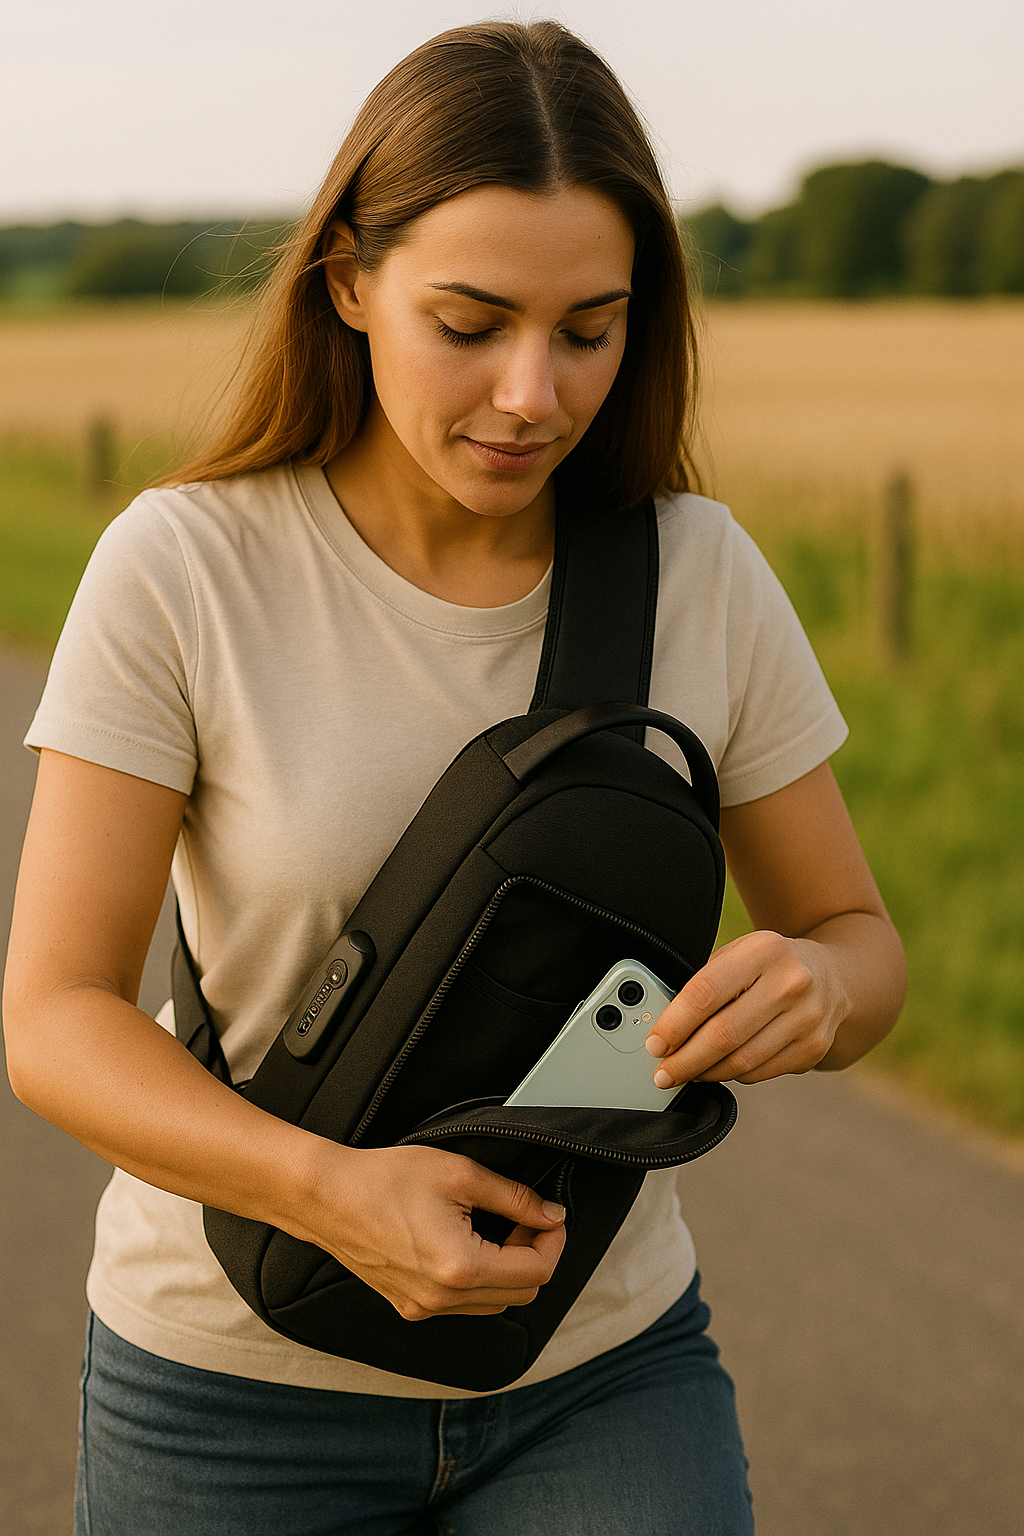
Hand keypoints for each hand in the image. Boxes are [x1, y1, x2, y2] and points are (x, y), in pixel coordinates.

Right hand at [304, 1143, 565, 1320]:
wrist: (326, 1196)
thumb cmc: (384, 1179)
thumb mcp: (460, 1174)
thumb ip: (514, 1197)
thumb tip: (551, 1214)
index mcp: (461, 1269)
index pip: (536, 1272)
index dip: (553, 1240)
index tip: (549, 1214)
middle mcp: (443, 1299)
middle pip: (522, 1294)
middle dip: (533, 1254)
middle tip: (523, 1217)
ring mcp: (424, 1307)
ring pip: (495, 1304)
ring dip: (508, 1270)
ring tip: (495, 1227)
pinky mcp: (408, 1305)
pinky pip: (464, 1305)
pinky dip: (480, 1280)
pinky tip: (469, 1244)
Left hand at [645, 930, 850, 1086]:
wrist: (834, 976)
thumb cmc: (769, 966)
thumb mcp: (739, 954)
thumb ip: (705, 984)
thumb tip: (664, 1029)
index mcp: (764, 949)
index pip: (706, 992)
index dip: (674, 1024)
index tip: (655, 1044)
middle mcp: (791, 982)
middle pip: (723, 1034)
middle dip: (685, 1059)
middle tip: (663, 1072)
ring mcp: (807, 1017)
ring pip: (741, 1061)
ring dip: (705, 1073)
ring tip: (686, 1072)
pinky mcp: (815, 1047)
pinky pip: (760, 1072)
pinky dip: (732, 1074)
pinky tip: (718, 1068)